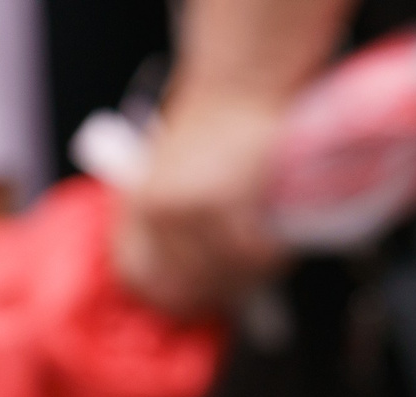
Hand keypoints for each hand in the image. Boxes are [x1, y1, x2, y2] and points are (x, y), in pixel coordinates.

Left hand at [115, 92, 291, 316]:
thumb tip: (185, 270)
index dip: (165, 295)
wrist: (241, 79)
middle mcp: (157, 214)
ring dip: (248, 275)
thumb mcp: (170, 168)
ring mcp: (190, 211)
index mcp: (136, 206)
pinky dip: (269, 256)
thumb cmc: (212, 119)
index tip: (190, 299)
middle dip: (214, 291)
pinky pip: (251, 252)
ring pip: (222, 272)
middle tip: (238, 285)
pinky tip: (278, 246)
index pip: (137, 275)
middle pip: (183, 282)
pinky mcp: (226, 205)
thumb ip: (170, 217)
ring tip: (264, 261)